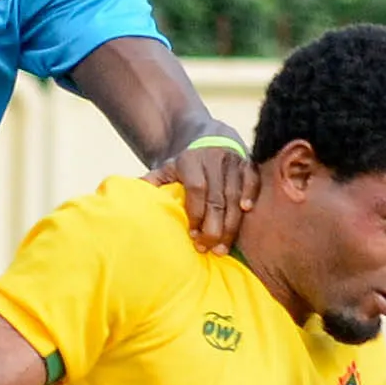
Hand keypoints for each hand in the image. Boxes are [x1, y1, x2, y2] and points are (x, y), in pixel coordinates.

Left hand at [156, 132, 255, 249]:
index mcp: (190, 160)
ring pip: (234, 195)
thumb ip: (153, 182)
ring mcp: (232, 159)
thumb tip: (133, 194)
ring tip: (222, 247)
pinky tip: (246, 211)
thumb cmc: (185, 163)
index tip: (193, 235)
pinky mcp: (247, 161)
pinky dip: (251, 194)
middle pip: (217, 197)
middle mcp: (213, 158)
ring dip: (230, 223)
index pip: (196, 189)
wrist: (207, 135)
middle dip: (213, 226)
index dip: (196, 212)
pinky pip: (252, 179)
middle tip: (208, 249)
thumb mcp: (166, 168)